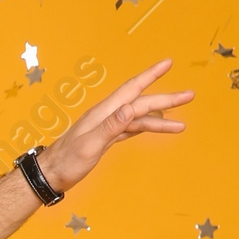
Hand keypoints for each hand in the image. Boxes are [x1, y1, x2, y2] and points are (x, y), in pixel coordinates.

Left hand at [39, 57, 193, 192]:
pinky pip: (130, 129)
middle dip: (166, 98)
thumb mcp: (89, 146)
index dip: (151, 76)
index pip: (132, 90)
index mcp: (103, 113)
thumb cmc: (66, 163)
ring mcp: (106, 127)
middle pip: (141, 103)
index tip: (168, 63)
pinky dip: (146, 127)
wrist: (49, 175)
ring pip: (138, 118)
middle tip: (189, 94)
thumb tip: (129, 108)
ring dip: (160, 119)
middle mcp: (106, 116)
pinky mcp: (105, 139)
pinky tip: (156, 127)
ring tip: (181, 125)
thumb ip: (110, 127)